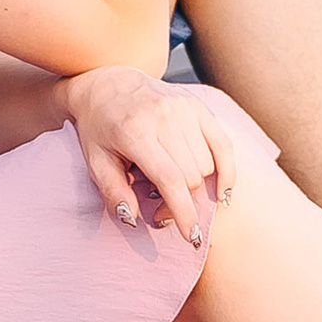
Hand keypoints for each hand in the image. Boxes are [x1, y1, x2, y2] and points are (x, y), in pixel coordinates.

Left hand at [65, 66, 232, 245]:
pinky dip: (226, 171)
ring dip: (195, 187)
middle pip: (192, 176)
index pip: (171, 179)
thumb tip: (135, 218)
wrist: (107, 84)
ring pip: (207, 165)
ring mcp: (184, 109)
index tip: (190, 237)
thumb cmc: (99, 128)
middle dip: (182, 204)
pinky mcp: (198, 106)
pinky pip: (224, 145)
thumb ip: (113, 193)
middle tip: (161, 212)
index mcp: (136, 131)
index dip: (183, 212)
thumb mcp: (95, 162)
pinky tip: (222, 191)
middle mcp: (164, 117)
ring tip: (172, 189)